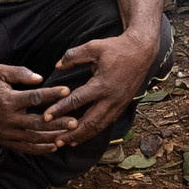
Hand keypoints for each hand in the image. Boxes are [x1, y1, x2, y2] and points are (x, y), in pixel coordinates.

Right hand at [0, 63, 77, 154]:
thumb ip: (20, 73)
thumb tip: (40, 78)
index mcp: (8, 100)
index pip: (34, 98)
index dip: (52, 94)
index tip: (67, 90)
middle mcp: (8, 119)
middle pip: (37, 123)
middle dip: (57, 123)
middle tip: (74, 121)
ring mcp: (6, 132)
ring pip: (33, 138)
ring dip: (52, 137)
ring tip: (69, 135)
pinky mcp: (4, 141)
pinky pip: (25, 148)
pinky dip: (40, 149)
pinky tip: (54, 146)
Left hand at [43, 29, 159, 143]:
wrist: (142, 51)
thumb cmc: (117, 48)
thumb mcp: (94, 46)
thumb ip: (73, 56)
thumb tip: (57, 66)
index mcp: (102, 84)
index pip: (77, 101)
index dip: (60, 109)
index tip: (46, 116)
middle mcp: (111, 98)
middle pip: (89, 122)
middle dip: (71, 133)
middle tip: (56, 141)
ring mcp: (118, 104)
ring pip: (99, 126)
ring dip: (82, 136)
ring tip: (67, 142)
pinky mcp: (122, 106)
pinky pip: (106, 123)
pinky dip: (94, 131)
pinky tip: (84, 135)